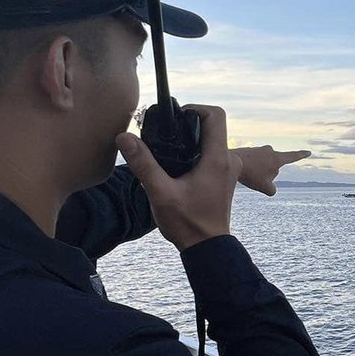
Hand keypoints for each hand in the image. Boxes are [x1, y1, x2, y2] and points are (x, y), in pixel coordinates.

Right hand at [116, 105, 241, 248]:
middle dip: (188, 123)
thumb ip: (143, 164)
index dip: (194, 108)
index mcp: (218, 159)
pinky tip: (176, 164)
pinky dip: (196, 151)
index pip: (215, 115)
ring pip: (211, 140)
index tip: (174, 117)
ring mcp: (229, 169)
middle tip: (164, 132)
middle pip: (212, 126)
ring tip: (167, 149)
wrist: (206, 247)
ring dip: (191, 139)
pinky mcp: (224, 177)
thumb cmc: (187, 223)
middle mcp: (229, 160)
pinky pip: (212, 153)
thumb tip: (124, 137)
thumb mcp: (160, 193)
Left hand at [233, 146, 310, 195]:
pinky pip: (253, 165)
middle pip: (274, 168)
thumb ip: (273, 191)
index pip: (293, 157)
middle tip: (256, 178)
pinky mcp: (250, 151)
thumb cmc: (250, 174)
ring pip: (263, 167)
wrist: (230, 161)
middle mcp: (270, 151)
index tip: (308, 152)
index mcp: (277, 159)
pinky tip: (242, 171)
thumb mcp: (265, 188)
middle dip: (267, 175)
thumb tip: (271, 188)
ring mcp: (260, 150)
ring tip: (248, 175)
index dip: (301, 156)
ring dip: (258, 173)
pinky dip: (250, 170)